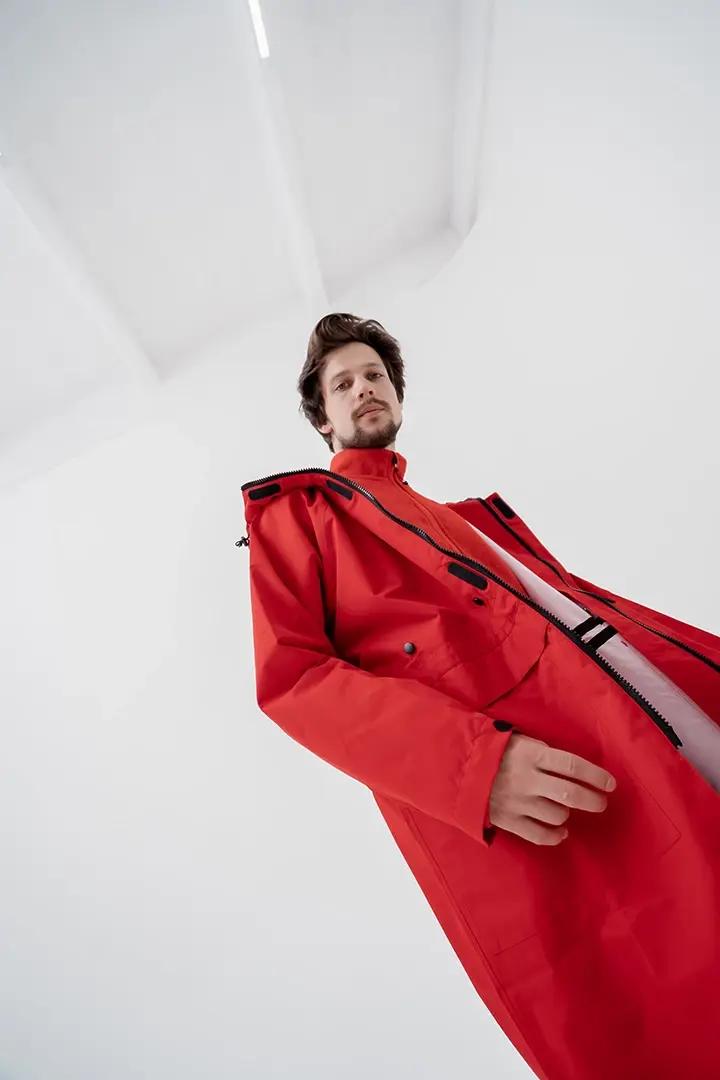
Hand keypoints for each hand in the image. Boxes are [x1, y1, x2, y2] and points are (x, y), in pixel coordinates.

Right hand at [488, 733, 616, 845]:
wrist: (458, 769)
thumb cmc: (493, 751)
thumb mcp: (518, 741)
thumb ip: (543, 753)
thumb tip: (569, 769)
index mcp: (531, 756)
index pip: (572, 766)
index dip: (595, 776)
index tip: (610, 783)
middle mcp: (528, 780)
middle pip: (570, 794)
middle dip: (592, 800)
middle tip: (600, 802)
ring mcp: (518, 803)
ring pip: (557, 815)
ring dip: (568, 814)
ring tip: (566, 809)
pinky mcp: (509, 821)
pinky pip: (539, 835)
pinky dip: (555, 835)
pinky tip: (561, 831)